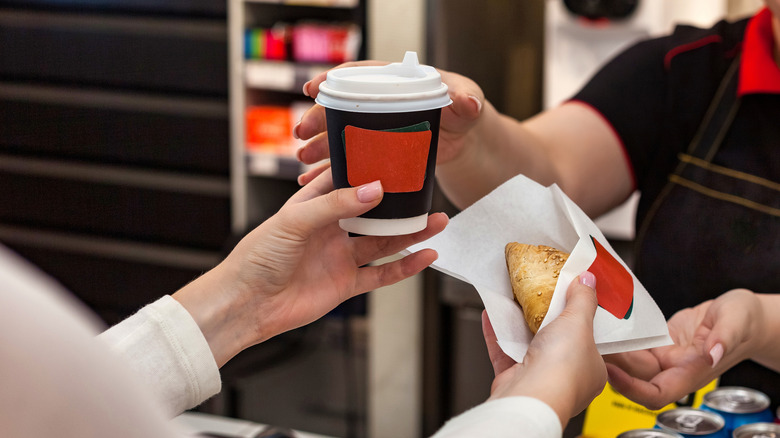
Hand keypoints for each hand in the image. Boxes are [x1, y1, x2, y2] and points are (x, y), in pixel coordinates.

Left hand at [173, 169, 447, 366]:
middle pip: (373, 213)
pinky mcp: (345, 284)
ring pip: (383, 242)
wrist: (247, 304)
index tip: (398, 159)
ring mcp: (339, 257)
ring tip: (437, 221)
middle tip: (426, 193)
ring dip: (410, 233)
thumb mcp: (295, 221)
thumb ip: (336, 205)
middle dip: (399, 204)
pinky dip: (404, 267)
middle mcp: (330, 230)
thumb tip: (374, 189)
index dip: (371, 170)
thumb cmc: (257, 257)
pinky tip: (424, 257)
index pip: (347, 181)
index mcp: (313, 206)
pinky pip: (381, 273)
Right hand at [294, 61, 485, 184]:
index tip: (313, 88)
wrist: (464, 138)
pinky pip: (349, 163)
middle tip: (302, 133)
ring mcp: (374, 131)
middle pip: (340, 108)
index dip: (332, 79)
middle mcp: (377, 105)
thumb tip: (468, 104)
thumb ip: (467, 101)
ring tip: (304, 158)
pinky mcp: (377, 154)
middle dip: (317, 119)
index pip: (357, 75)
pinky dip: (330, 172)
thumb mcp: (467, 102)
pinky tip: (312, 181)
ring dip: (319, 147)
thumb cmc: (464, 110)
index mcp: (393, 82)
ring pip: (339, 137)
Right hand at [483, 272, 605, 427]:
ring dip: (518, 323)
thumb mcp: (579, 322)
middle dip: (544, 318)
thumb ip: (582, 299)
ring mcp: (539, 378)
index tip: (570, 298)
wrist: (531, 395)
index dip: (580, 317)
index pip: (589, 339)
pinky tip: (491, 314)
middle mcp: (567, 377)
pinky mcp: (514, 378)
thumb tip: (588, 279)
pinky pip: (503, 351)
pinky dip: (496, 333)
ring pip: (528, 345)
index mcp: (592, 369)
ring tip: (513, 300)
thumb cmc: (562, 368)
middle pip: (556, 340)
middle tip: (539, 295)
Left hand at [605, 289, 767, 409]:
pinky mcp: (658, 343)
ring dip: (611, 353)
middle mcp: (674, 368)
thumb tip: (712, 353)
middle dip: (610, 367)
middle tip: (590, 345)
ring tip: (592, 333)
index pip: (656, 393)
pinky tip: (606, 323)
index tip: (611, 371)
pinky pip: (635, 346)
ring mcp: (665, 357)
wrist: (743, 313)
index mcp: (691, 371)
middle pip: (634, 379)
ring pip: (630, 363)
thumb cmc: (744, 319)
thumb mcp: (737, 320)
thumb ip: (725, 337)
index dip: (632, 387)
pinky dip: (620, 339)